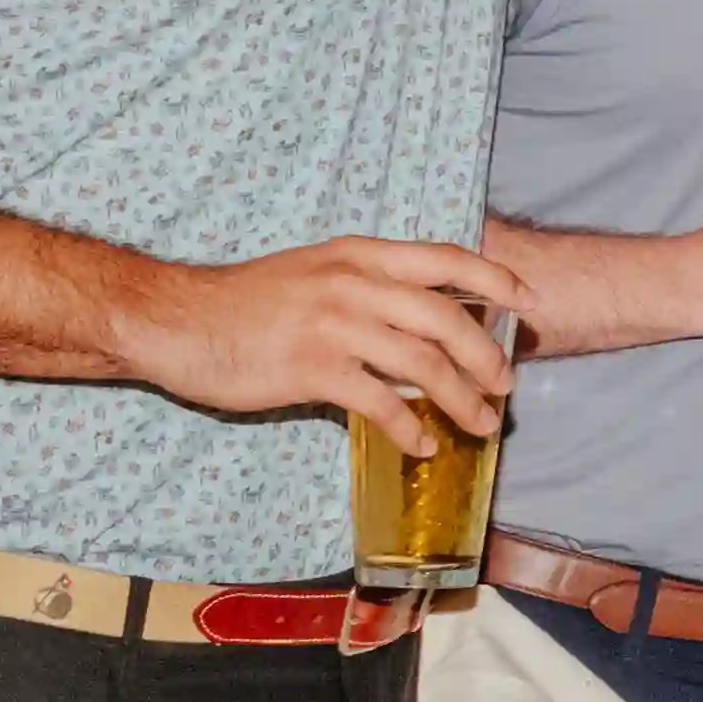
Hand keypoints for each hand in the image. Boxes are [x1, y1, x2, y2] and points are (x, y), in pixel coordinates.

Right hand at [112, 237, 527, 454]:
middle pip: (447, 318)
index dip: (494, 278)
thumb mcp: (313, 273)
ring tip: (480, 423)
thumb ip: (365, 286)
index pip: (445, 259)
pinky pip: (381, 402)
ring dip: (461, 400)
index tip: (526, 301)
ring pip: (424, 364)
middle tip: (505, 385)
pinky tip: (422, 445)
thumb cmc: (243, 302)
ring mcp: (335, 325)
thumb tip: (419, 316)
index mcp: (359, 256)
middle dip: (487, 355)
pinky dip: (411, 427)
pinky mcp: (313, 368)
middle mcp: (354, 283)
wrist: (175, 320)